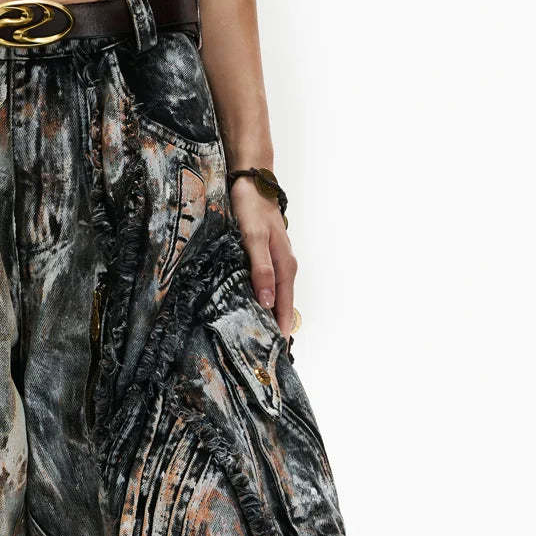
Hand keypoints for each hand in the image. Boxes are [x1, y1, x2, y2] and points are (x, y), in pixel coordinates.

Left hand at [231, 179, 296, 338]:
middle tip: (263, 354)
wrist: (252, 180)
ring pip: (275, 295)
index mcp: (285, 267)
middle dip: (275, 328)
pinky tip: (250, 306)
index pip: (284, 308)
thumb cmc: (252, 208)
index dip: (281, 331)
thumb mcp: (254, 238)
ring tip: (256, 336)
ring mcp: (277, 261)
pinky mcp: (266, 256)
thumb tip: (266, 302)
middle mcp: (285, 267)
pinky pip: (267, 284)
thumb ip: (261, 269)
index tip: (276, 355)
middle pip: (282, 305)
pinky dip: (261, 299)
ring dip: (268, 315)